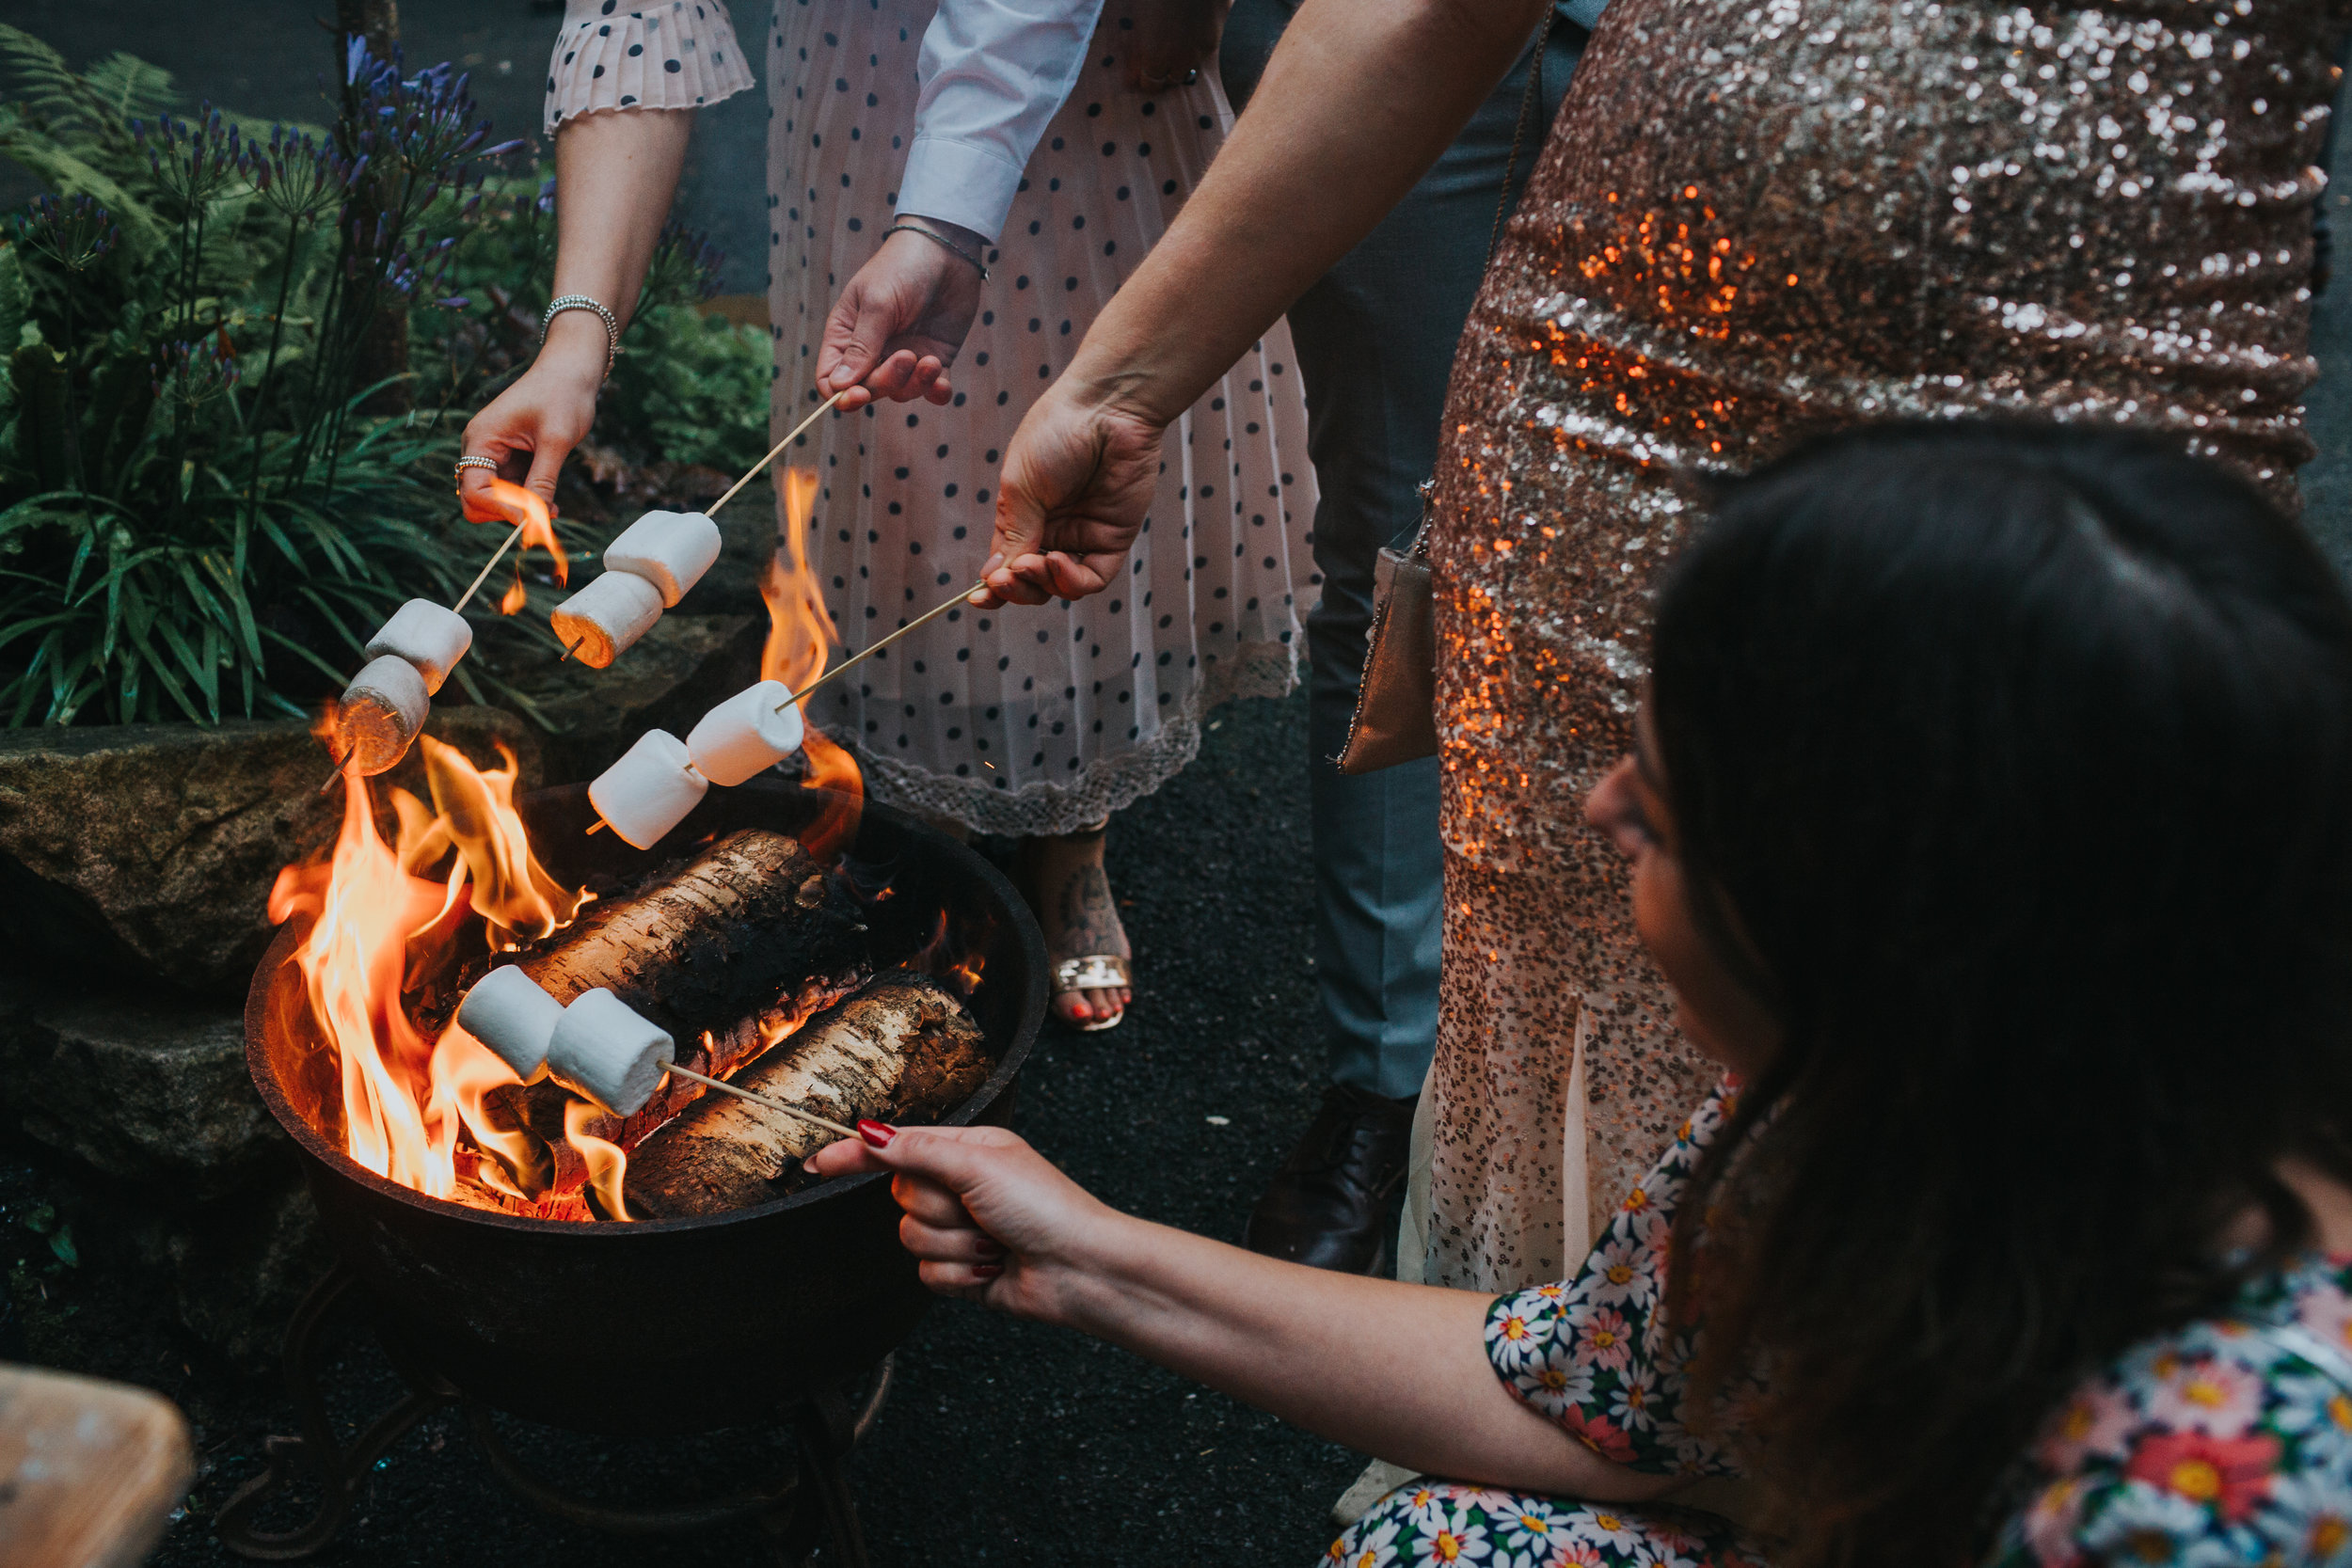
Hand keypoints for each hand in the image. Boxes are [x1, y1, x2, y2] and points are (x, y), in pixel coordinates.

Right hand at [457, 314, 604, 514]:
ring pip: (496, 500)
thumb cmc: (563, 395)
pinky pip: (511, 491)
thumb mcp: (555, 441)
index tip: (534, 521)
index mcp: (481, 439)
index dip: (502, 510)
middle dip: (506, 513)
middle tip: (542, 517)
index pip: (475, 491)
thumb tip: (536, 520)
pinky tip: (552, 504)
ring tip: (554, 510)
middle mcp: (479, 448)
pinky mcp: (509, 459)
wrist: (572, 371)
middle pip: (476, 500)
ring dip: (521, 510)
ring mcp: (493, 454)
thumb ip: (543, 481)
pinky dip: (528, 501)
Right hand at [804, 1123, 1124, 1321]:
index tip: (819, 1162)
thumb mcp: (978, 1164)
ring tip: (994, 1241)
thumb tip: (870, 1133)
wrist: (1078, 1268)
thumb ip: (917, 1150)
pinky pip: (926, 1273)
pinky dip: (959, 1272)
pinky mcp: (960, 1270)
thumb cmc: (1045, 1206)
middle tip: (979, 1208)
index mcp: (965, 1151)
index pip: (896, 1147)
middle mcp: (959, 1188)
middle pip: (902, 1196)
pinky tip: (991, 1267)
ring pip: (911, 1238)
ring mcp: (959, 1230)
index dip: (857, 1154)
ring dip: (954, 1243)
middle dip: (939, 1208)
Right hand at [816, 225, 984, 411]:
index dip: (842, 395)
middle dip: (887, 382)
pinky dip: (937, 393)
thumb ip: (862, 346)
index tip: (860, 395)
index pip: (831, 378)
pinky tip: (942, 384)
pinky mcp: (934, 358)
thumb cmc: (902, 267)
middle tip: (907, 357)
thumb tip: (839, 386)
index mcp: (845, 334)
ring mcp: (903, 357)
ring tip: (930, 361)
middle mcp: (872, 351)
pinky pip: (932, 390)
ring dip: (915, 384)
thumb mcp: (878, 303)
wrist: (947, 250)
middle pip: (869, 389)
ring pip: (901, 393)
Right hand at [976, 378, 1166, 606]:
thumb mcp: (1021, 487)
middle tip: (1006, 580)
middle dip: (1017, 589)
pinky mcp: (1113, 538)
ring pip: (1060, 586)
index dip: (994, 585)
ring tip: (1033, 565)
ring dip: (1041, 585)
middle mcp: (1053, 528)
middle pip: (1032, 581)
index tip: (978, 598)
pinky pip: (1092, 577)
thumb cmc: (1056, 433)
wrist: (1107, 407)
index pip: (1006, 562)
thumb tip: (994, 577)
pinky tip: (1056, 562)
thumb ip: (1014, 535)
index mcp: (1024, 514)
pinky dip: (1071, 581)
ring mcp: (1083, 534)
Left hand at [1118, 0, 1223, 92]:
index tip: (1137, 71)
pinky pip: (1207, 40)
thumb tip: (1131, 76)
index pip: (1150, 85)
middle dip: (1164, 69)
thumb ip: (1135, 47)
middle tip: (1156, 53)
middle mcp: (1184, 58)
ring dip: (1183, 54)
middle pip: (1173, 78)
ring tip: (1175, 35)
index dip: (1142, 78)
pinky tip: (1191, 20)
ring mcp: (1205, 43)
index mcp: (1156, 57)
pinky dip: (1198, 36)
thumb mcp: (1136, 17)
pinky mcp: (1220, 27)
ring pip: (1193, 60)